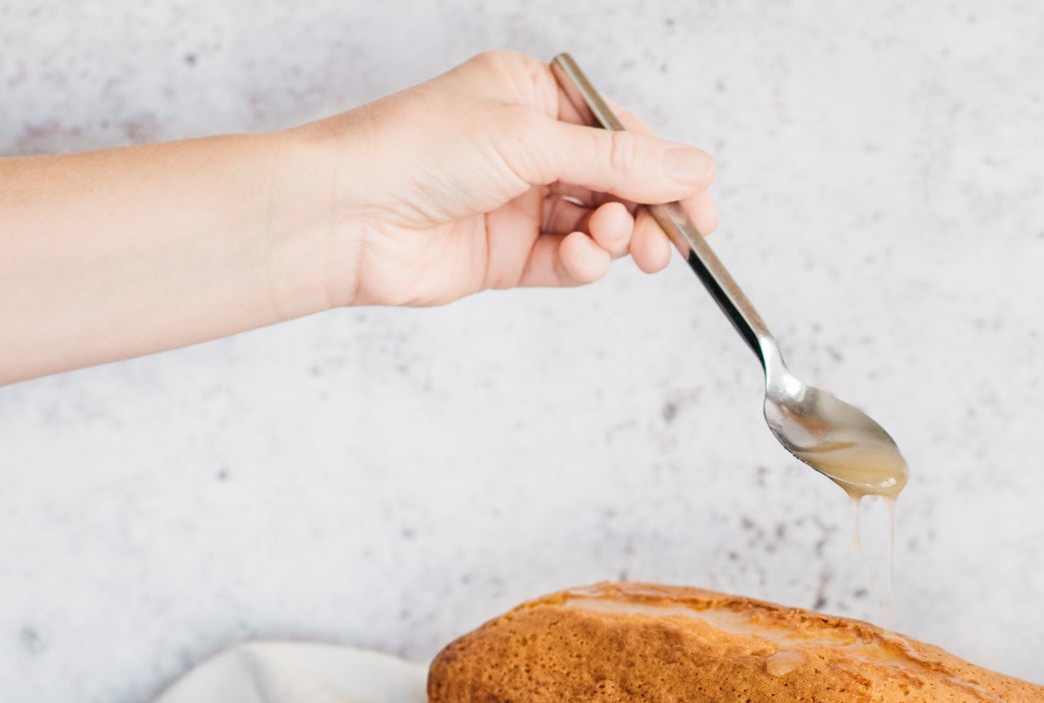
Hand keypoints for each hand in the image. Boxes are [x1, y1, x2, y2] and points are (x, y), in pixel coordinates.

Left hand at [300, 50, 719, 307]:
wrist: (342, 216)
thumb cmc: (414, 150)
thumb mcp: (532, 141)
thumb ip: (620, 163)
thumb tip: (694, 168)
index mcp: (531, 96)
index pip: (620, 132)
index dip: (666, 168)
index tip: (701, 202)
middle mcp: (526, 147)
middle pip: (618, 182)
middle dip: (648, 210)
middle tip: (676, 238)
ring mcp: (517, 203)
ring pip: (599, 226)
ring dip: (618, 238)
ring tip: (619, 244)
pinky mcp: (506, 256)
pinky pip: (569, 262)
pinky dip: (584, 264)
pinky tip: (580, 259)